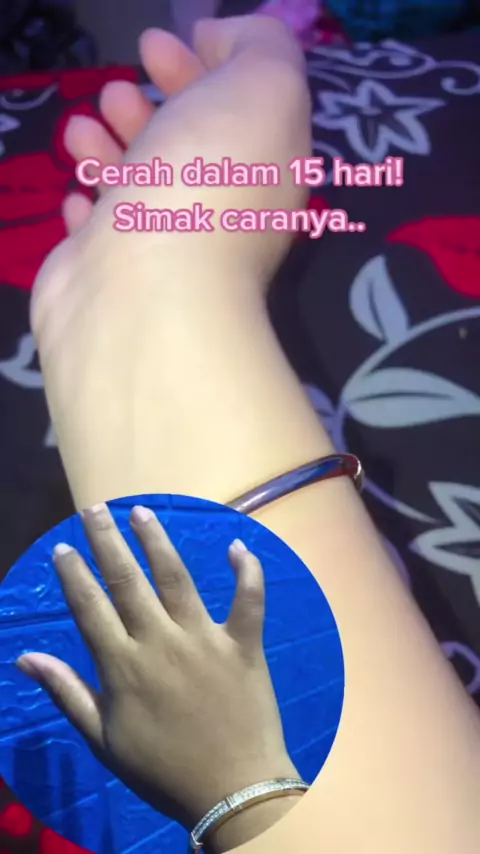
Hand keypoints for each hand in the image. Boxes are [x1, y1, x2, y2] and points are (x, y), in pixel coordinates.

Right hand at [16, 503, 298, 837]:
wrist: (231, 793)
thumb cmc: (163, 770)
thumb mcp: (104, 739)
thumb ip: (67, 692)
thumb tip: (26, 657)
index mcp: (123, 666)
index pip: (90, 608)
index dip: (74, 575)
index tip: (64, 547)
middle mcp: (160, 641)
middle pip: (128, 581)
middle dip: (108, 541)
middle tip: (95, 509)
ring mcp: (204, 638)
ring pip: (177, 578)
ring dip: (158, 541)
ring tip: (142, 511)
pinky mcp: (243, 643)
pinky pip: (248, 599)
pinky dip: (247, 571)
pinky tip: (237, 545)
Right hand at [30, 18, 310, 506]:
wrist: (147, 293)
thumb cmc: (207, 182)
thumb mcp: (264, 87)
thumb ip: (261, 48)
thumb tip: (223, 42)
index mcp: (263, 173)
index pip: (240, 114)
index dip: (203, 67)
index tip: (158, 45)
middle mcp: (219, 215)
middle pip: (186, 151)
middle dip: (152, 109)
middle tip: (118, 90)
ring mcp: (163, 251)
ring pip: (139, 188)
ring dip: (113, 149)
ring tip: (84, 128)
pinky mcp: (112, 278)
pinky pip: (102, 235)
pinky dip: (92, 209)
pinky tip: (79, 194)